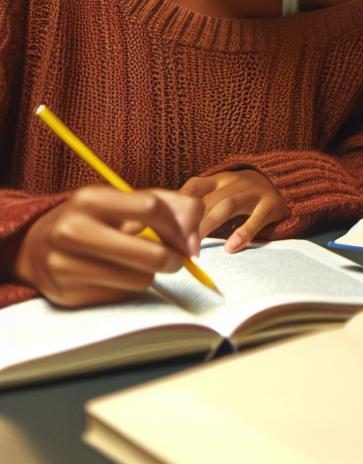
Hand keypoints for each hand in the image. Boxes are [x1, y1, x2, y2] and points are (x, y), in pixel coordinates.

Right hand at [13, 186, 202, 307]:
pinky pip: (121, 295)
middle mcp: (71, 230)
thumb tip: (194, 240)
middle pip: (151, 254)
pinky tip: (114, 275)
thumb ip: (171, 206)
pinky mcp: (66, 295)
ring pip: (140, 279)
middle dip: (174, 259)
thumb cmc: (96, 218)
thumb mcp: (127, 201)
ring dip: (149, 274)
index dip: (179, 225)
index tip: (187, 238)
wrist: (36, 245)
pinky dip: (127, 287)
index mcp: (89, 199)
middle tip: (176, 259)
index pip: (152, 208)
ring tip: (137, 262)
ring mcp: (64, 265)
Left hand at [180, 169, 287, 251]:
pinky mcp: (271, 205)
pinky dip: (243, 232)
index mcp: (220, 179)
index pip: (194, 186)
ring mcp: (254, 192)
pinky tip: (231, 248)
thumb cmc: (246, 194)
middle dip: (188, 222)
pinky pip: (257, 218)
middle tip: (172, 244)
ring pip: (227, 206)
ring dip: (208, 225)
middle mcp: (235, 182)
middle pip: (207, 200)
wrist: (288, 181)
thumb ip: (204, 204)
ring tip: (194, 246)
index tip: (162, 222)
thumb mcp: (225, 191)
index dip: (178, 202)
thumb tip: (171, 225)